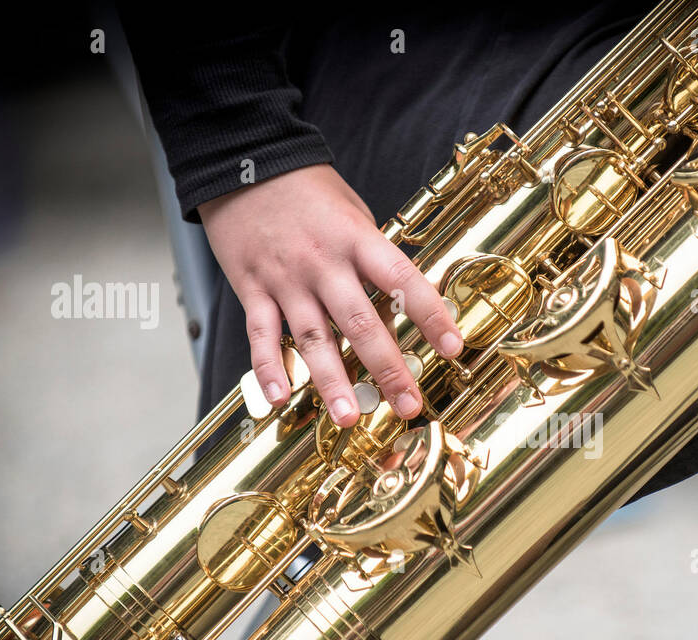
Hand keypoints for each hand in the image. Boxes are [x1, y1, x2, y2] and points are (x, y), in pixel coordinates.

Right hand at [198, 164, 463, 426]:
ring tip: (348, 418)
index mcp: (357, 239)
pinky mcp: (252, 289)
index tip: (454, 348)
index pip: (402, 281)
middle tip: (408, 405)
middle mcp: (324, 263)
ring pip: (312, 338)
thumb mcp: (354, 212)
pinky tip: (281, 398)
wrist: (243, 164)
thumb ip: (374, 258)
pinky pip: (261, 335)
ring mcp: (286, 279)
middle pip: (361, 323)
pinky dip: (269, 368)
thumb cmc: (308, 191)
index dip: (431, 315)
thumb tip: (403, 304)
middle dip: (388, 369)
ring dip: (331, 382)